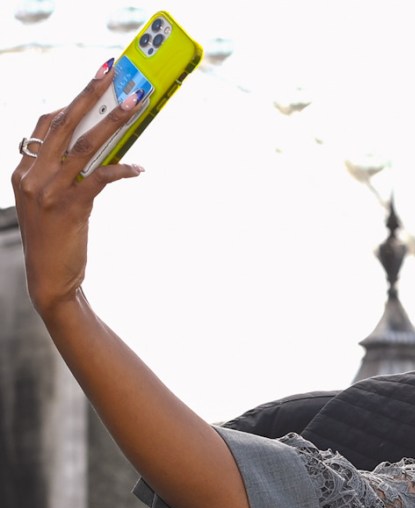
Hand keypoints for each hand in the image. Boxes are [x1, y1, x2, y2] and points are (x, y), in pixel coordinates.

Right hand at [11, 59, 146, 318]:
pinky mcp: (69, 209)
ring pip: (84, 145)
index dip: (70, 101)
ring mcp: (48, 192)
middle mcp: (31, 176)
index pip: (44, 125)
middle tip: (113, 71)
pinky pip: (99, 178)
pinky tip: (139, 167)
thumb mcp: (54, 200)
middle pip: (63, 123)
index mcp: (24, 171)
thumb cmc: (58, 238)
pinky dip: (121, 169)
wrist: (50, 279)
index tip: (96, 81)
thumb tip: (104, 148)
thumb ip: (68, 173)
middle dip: (90, 94)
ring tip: (136, 102)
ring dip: (114, 120)